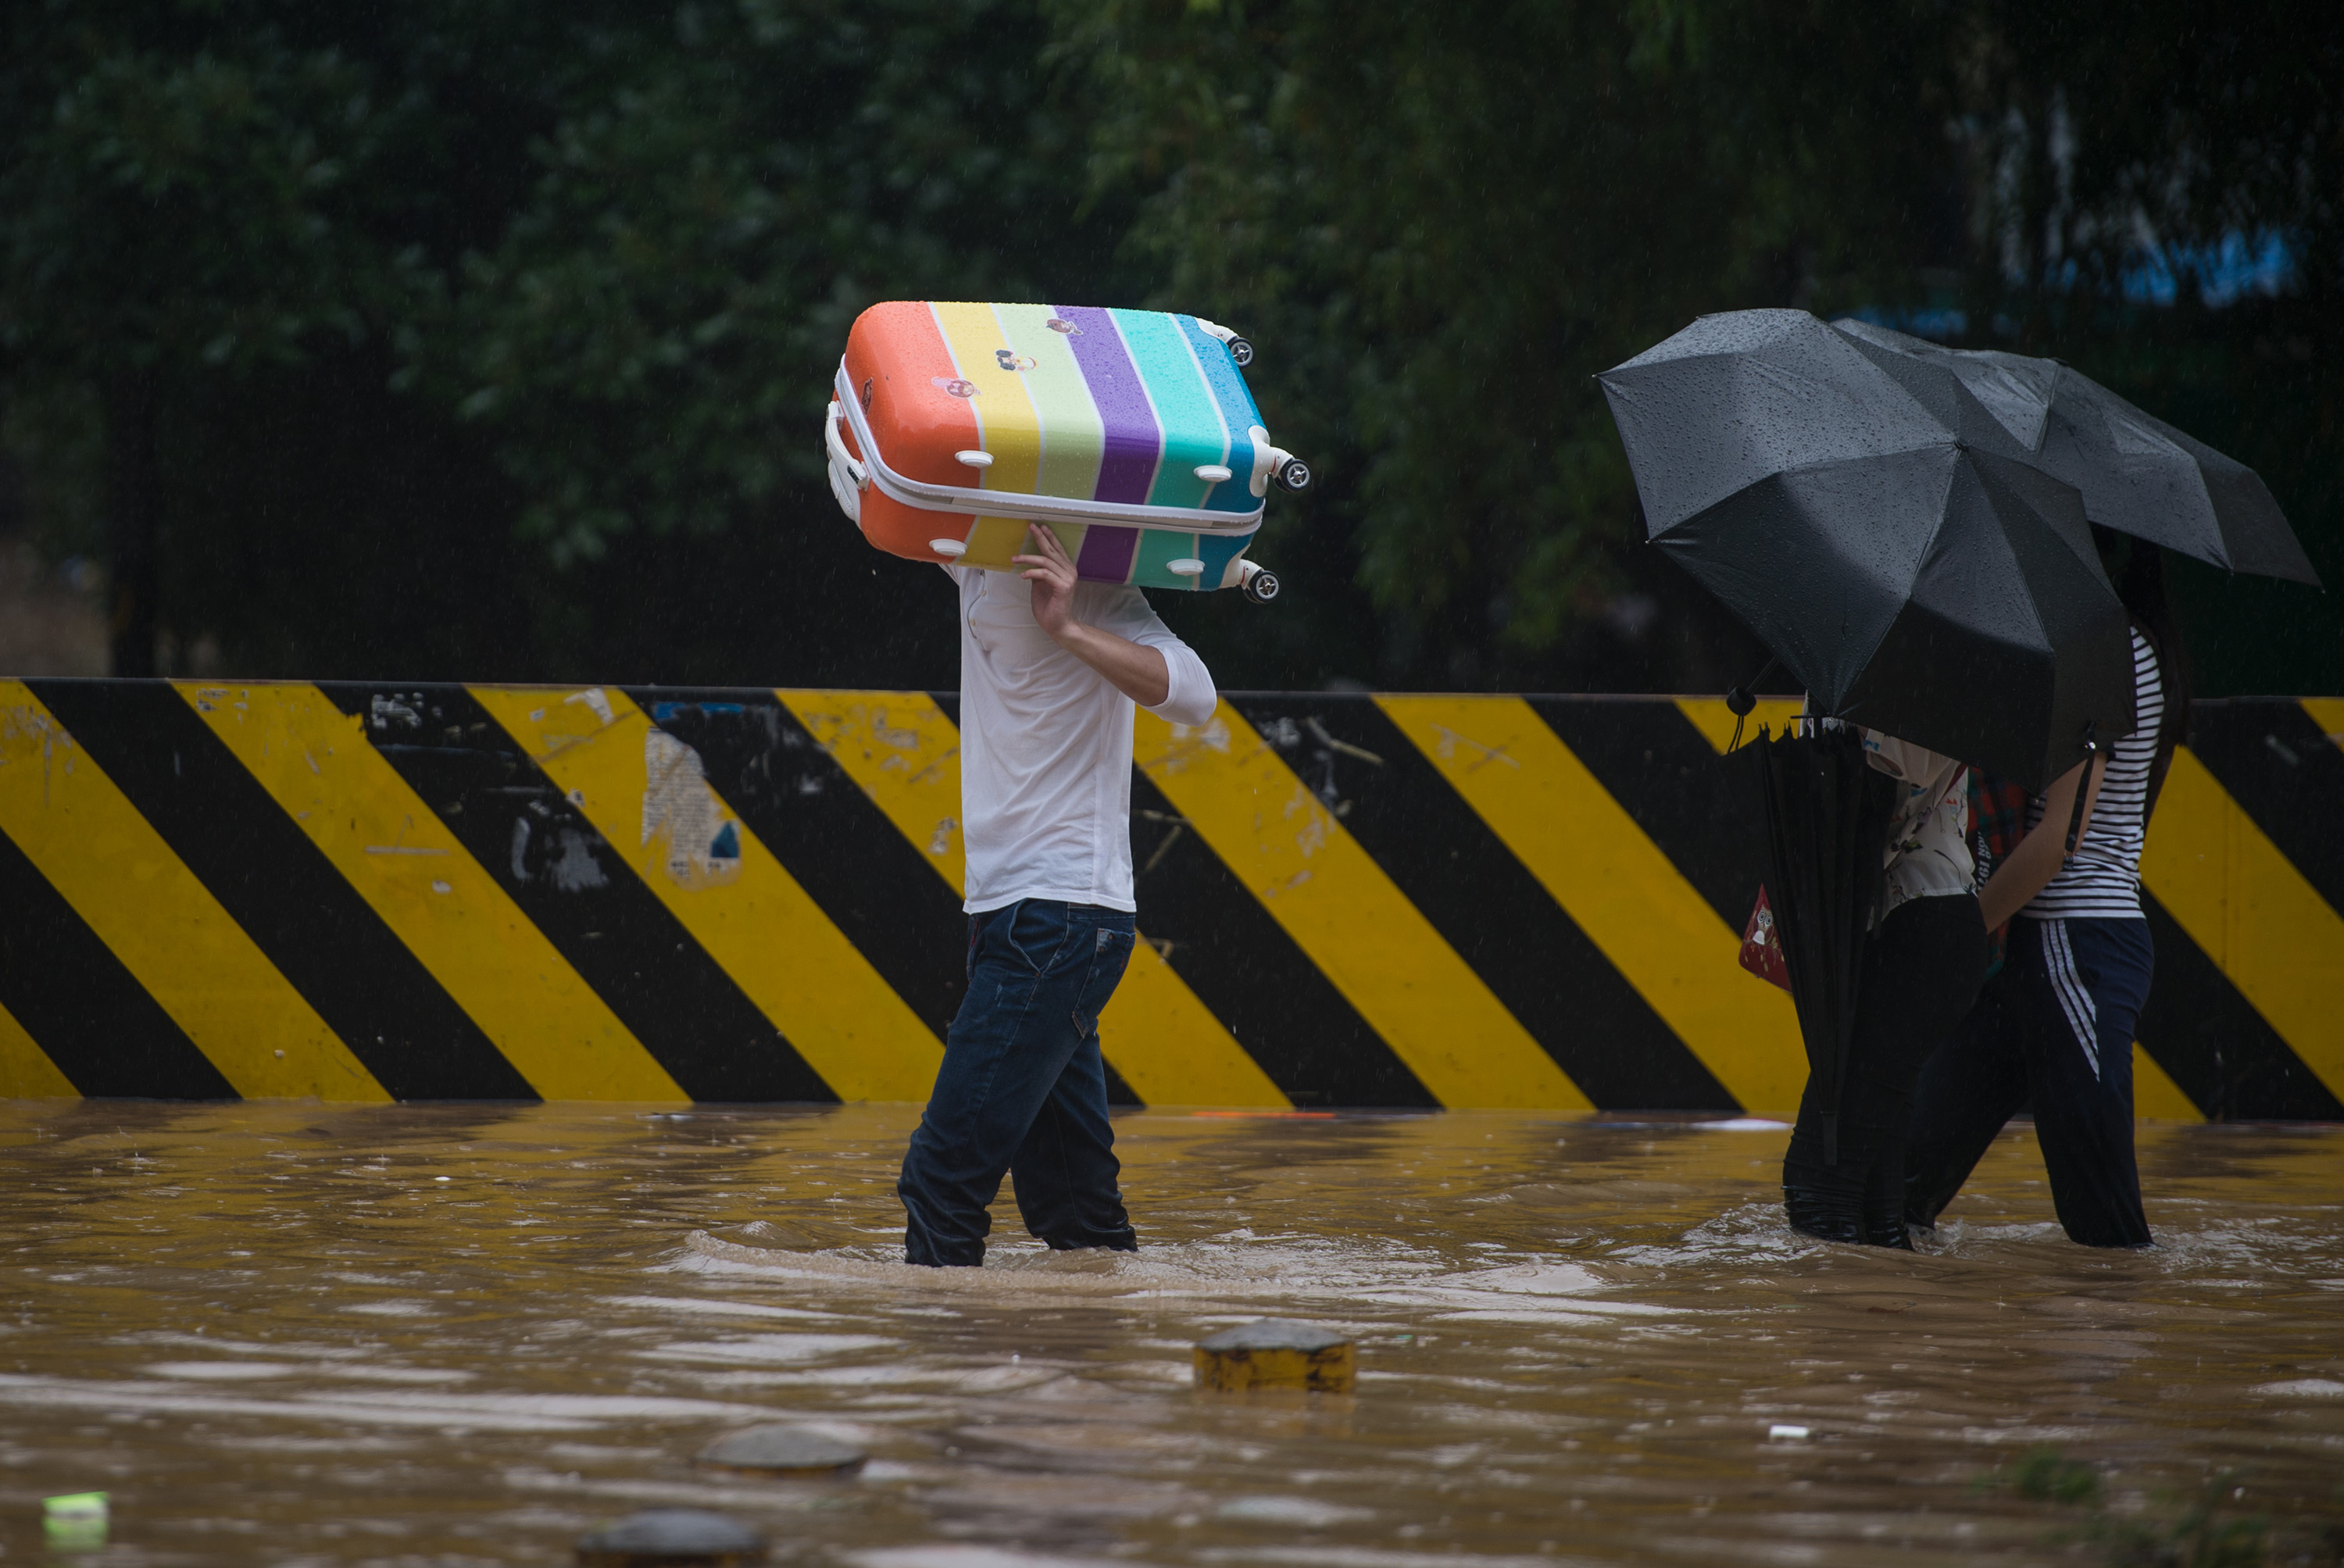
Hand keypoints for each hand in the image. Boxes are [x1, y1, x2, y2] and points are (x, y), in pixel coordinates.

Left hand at [1014, 523, 1078, 637]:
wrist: (1058, 625)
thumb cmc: (1050, 607)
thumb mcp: (1040, 585)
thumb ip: (1039, 573)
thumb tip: (1030, 562)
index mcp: (1066, 570)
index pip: (1057, 549)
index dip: (1049, 537)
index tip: (1040, 527)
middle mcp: (1069, 572)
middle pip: (1052, 551)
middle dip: (1040, 538)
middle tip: (1031, 527)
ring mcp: (1068, 579)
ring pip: (1046, 561)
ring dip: (1028, 558)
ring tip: (1015, 559)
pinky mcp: (1063, 587)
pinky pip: (1045, 574)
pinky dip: (1032, 572)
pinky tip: (1023, 575)